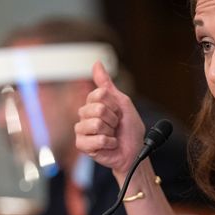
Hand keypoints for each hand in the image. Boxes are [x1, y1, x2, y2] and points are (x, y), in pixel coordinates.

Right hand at [75, 62, 145, 176]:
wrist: (133, 151)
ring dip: (111, 132)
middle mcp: (84, 114)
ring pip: (96, 124)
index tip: (118, 112)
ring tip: (112, 135)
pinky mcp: (82, 145)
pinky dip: (109, 143)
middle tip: (116, 126)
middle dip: (113, 119)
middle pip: (98, 108)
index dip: (114, 104)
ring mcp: (81, 130)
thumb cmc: (128, 129)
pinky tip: (109, 145)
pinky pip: (97, 140)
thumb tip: (97, 63)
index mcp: (93, 103)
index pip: (99, 94)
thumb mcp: (122, 102)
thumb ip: (107, 84)